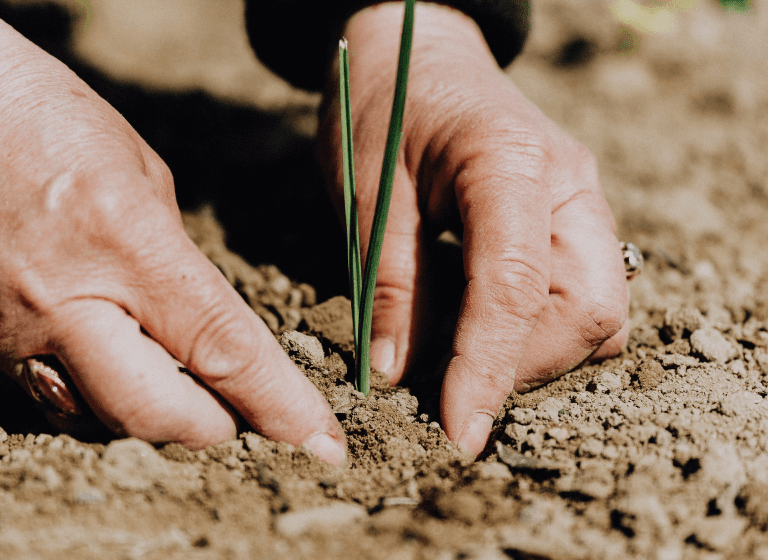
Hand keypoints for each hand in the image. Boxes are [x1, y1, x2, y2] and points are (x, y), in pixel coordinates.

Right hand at [0, 21, 345, 464]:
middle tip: (245, 419)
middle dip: (215, 428)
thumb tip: (202, 328)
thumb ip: (175, 264)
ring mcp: (13, 331)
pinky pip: (53, 399)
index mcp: (127, 243)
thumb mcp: (142, 178)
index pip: (222, 347)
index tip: (321, 441)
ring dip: (156, 418)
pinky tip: (120, 368)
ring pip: (100, 419)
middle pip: (157, 414)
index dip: (279, 404)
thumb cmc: (52, 122)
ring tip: (187, 391)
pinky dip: (99, 399)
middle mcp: (66, 300)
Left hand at [319, 3, 627, 455]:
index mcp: (512, 161)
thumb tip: (400, 376)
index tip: (460, 432)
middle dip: (524, 366)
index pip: (517, 288)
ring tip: (463, 361)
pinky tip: (485, 330)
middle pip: (588, 311)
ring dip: (535, 355)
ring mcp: (582, 202)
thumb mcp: (368, 190)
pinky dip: (540, 332)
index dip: (489, 370)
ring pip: (598, 313)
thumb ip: (392, 283)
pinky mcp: (573, 220)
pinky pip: (583, 298)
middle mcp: (570, 184)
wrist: (413, 51)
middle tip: (452, 388)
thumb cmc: (382, 106)